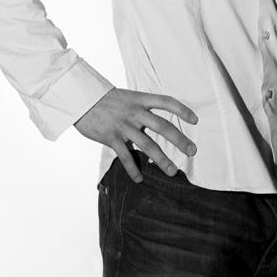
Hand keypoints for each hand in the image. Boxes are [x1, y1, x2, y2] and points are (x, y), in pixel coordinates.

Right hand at [73, 87, 197, 181]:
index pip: (166, 102)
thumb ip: (141, 109)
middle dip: (179, 139)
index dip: (182, 110)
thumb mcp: (126, 98)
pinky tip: (140, 179)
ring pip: (147, 145)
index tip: (195, 120)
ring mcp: (123, 125)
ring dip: (161, 160)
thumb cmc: (105, 100)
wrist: (80, 99)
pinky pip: (125, 157)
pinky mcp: (111, 138)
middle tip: (193, 151)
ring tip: (172, 171)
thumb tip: (156, 123)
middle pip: (162, 126)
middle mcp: (134, 112)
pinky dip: (133, 169)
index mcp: (140, 100)